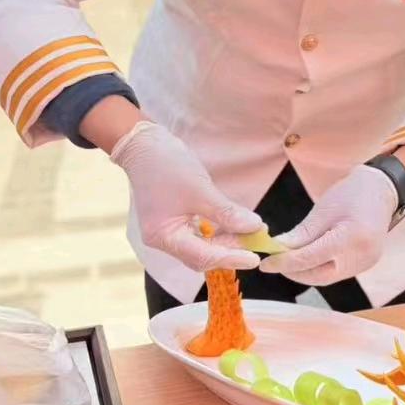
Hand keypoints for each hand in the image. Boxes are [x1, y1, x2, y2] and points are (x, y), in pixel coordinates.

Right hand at [110, 122, 261, 271]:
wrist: (145, 145)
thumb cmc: (168, 166)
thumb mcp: (201, 190)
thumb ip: (227, 213)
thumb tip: (255, 227)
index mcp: (163, 237)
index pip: (202, 257)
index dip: (231, 258)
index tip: (255, 258)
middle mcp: (163, 240)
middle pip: (202, 256)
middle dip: (231, 250)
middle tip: (258, 240)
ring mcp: (168, 232)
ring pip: (202, 247)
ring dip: (227, 241)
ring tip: (251, 232)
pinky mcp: (175, 222)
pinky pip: (199, 235)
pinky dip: (218, 232)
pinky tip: (235, 225)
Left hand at [261, 165, 397, 285]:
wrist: (381, 190)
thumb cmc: (352, 194)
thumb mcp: (323, 209)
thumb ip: (301, 234)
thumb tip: (277, 250)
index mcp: (351, 238)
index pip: (310, 258)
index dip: (284, 263)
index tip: (266, 264)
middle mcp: (362, 256)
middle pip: (320, 275)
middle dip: (295, 272)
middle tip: (276, 263)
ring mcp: (366, 262)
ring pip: (328, 277)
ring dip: (307, 271)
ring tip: (290, 259)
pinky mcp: (366, 264)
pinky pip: (337, 272)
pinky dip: (320, 267)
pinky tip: (309, 258)